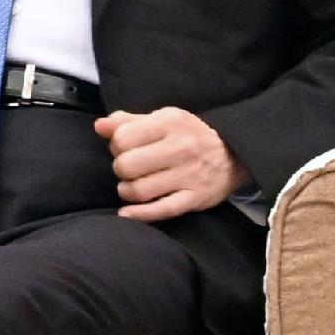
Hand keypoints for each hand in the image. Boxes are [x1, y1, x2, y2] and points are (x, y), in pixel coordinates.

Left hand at [100, 106, 238, 220]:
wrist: (234, 154)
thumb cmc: (188, 135)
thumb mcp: (162, 119)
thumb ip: (128, 121)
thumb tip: (99, 126)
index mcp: (170, 123)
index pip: (122, 138)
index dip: (116, 145)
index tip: (124, 149)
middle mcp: (181, 148)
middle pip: (126, 165)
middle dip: (121, 169)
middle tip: (129, 169)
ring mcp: (189, 175)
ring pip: (139, 190)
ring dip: (127, 191)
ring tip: (131, 186)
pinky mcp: (195, 198)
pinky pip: (161, 210)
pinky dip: (139, 214)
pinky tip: (126, 213)